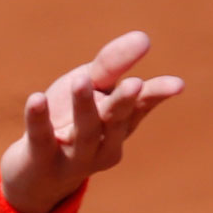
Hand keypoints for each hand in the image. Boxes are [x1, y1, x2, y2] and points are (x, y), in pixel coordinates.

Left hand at [0, 31, 183, 212]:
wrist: (36, 175)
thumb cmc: (70, 122)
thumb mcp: (91, 88)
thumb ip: (112, 64)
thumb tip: (143, 38)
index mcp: (119, 125)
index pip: (141, 107)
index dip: (157, 95)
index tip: (177, 84)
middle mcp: (103, 143)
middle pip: (115, 121)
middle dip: (124, 102)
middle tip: (134, 83)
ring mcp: (74, 156)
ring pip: (83, 132)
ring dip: (84, 106)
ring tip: (80, 78)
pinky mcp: (41, 160)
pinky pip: (41, 139)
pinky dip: (39, 119)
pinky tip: (36, 98)